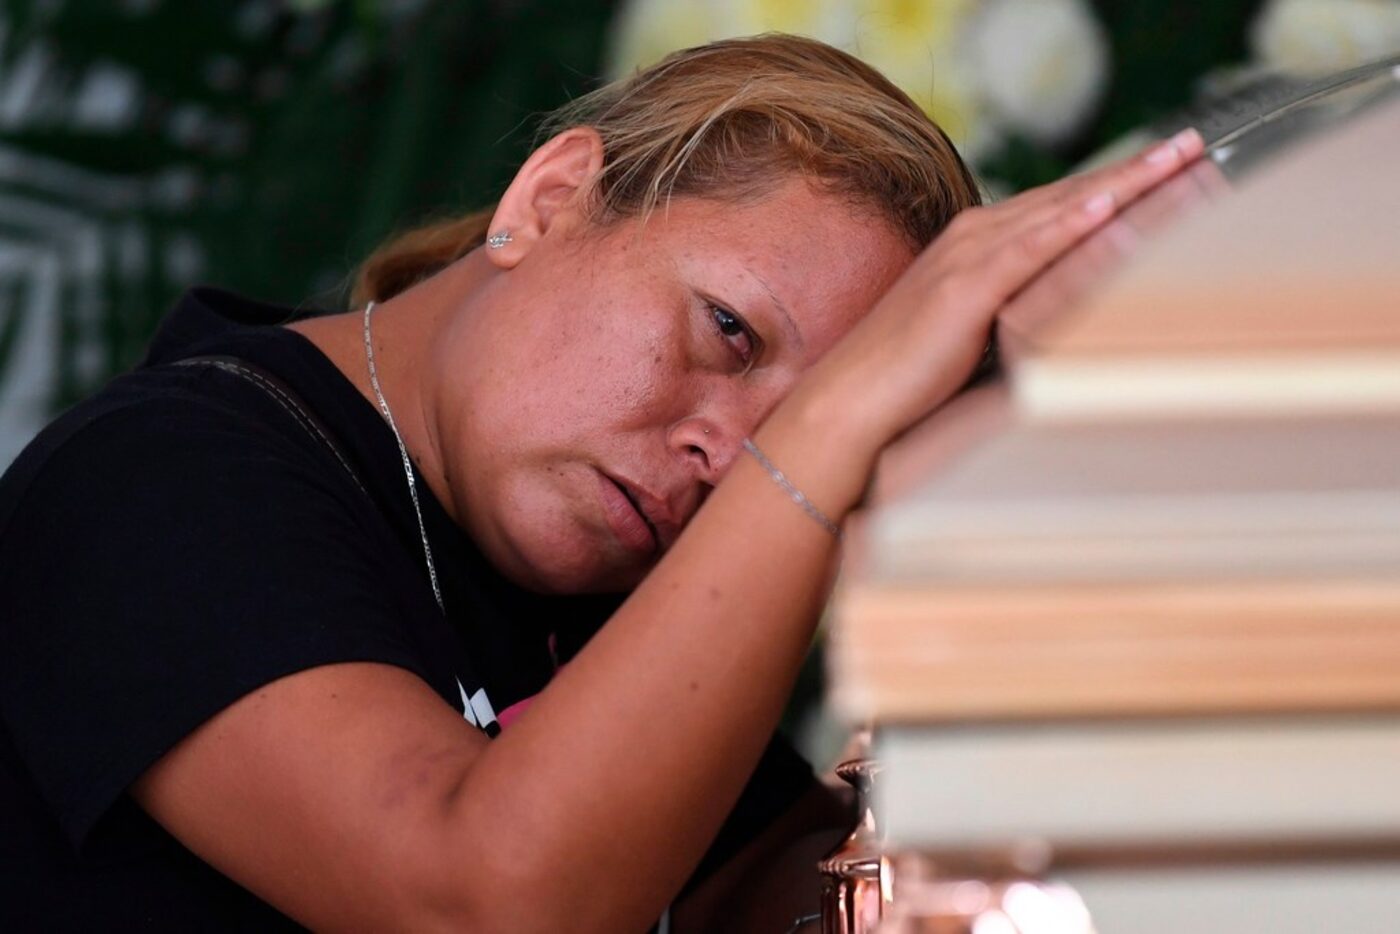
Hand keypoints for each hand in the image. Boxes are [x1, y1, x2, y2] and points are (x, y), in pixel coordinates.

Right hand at [798, 128, 1206, 473]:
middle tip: (1194, 147)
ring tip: (1176, 161)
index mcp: (975, 245)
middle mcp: (973, 238)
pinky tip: (1108, 205)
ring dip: (1121, 184)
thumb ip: (1014, 312)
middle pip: (1069, 195)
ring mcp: (967, 259)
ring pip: (1059, 210)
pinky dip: (1069, 225)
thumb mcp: (974, 334)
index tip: (1168, 168)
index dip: (1116, 184)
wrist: (852, 400)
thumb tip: (1061, 321)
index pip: (1059, 205)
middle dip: (1133, 170)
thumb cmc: (907, 378)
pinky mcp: (964, 290)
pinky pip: (1028, 250)